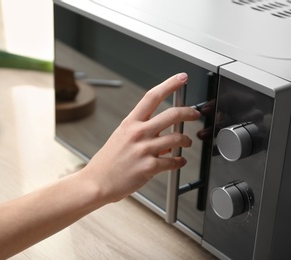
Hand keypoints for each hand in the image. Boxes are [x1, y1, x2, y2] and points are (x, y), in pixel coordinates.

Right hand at [81, 73, 200, 202]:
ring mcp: (144, 149)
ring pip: (177, 138)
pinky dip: (180, 161)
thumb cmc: (107, 162)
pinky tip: (179, 162)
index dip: (169, 85)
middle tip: (194, 114)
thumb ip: (141, 133)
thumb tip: (162, 134)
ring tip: (186, 143)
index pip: (152, 97)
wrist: (96, 182)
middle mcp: (138, 133)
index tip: (181, 78)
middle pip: (172, 115)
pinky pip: (173, 161)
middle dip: (189, 113)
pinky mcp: (149, 167)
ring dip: (186, 140)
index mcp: (130, 123)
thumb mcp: (121, 138)